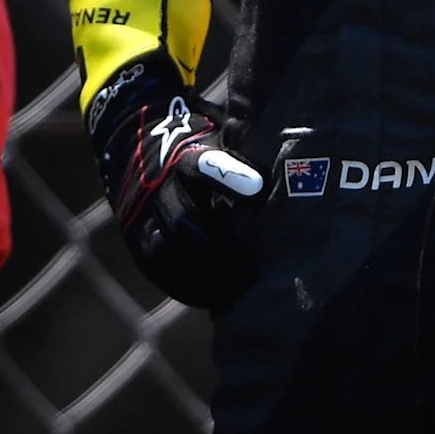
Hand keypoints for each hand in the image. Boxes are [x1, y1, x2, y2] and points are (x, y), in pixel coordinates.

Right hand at [84, 50, 263, 307]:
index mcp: (184, 154)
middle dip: (220, 252)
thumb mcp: (216, 134)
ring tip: (234, 295)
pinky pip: (155, 269)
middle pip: (185, 221)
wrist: (132, 139)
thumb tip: (302, 161)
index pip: (204, 165)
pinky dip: (183, 287)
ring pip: (166, 252)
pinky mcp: (134, 235)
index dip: (229, 176)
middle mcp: (159, 183)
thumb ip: (244, 151)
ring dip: (201, 278)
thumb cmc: (196, 142)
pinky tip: (211, 299)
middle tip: (254, 275)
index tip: (258, 189)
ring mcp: (141, 212)